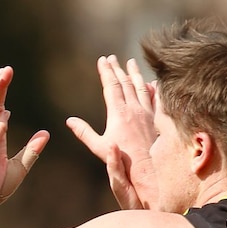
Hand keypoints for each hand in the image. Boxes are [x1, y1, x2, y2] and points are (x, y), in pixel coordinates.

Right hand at [66, 56, 157, 208]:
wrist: (147, 169)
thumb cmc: (121, 161)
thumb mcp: (99, 147)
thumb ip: (84, 133)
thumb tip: (69, 121)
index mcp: (118, 112)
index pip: (111, 86)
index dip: (105, 72)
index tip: (102, 60)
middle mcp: (133, 108)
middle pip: (125, 82)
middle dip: (117, 68)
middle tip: (112, 58)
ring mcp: (147, 112)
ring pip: (141, 86)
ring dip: (134, 73)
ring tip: (131, 62)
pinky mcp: (157, 118)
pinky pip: (156, 97)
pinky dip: (153, 87)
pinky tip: (152, 82)